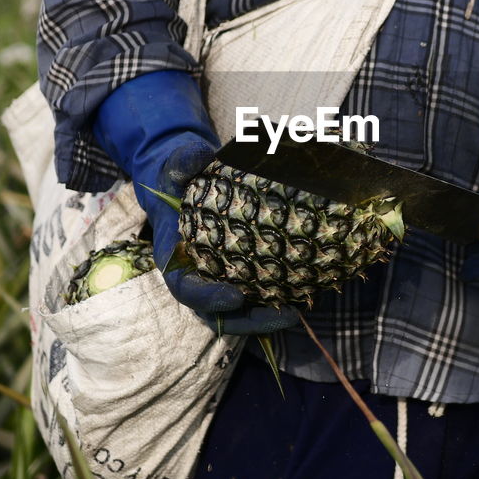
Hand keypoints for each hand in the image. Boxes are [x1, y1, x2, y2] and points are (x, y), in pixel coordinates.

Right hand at [92, 70, 297, 334]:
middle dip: (249, 320)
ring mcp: (214, 275)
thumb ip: (185, 162)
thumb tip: (204, 158)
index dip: (208, 298)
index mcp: (173, 255)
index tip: (236, 297)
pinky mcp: (234, 270)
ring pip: (237, 310)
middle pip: (216, 313)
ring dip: (266, 316)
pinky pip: (252, 292)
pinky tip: (304, 292)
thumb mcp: (176, 163)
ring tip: (299, 311)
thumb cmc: (177, 172)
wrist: (180, 177)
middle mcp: (193, 272)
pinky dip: (274, 297)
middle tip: (285, 315)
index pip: (185, 288)